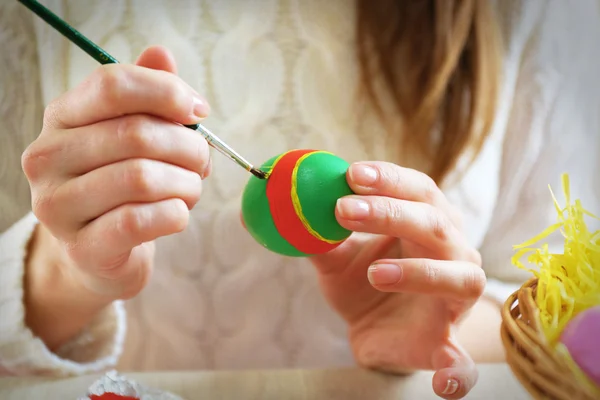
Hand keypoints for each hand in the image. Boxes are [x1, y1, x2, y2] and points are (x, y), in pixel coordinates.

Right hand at [21, 46, 210, 347]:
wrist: (100, 253)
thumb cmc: (123, 186)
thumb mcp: (132, 134)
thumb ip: (147, 93)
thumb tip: (161, 54)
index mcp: (63, 118)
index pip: (113, 84)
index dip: (167, 92)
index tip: (199, 111)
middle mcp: (48, 157)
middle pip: (137, 132)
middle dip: (188, 146)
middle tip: (202, 161)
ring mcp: (58, 205)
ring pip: (142, 177)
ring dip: (186, 183)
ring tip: (191, 189)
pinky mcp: (82, 248)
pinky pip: (140, 220)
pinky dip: (175, 213)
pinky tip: (178, 214)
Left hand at [311, 162, 485, 398]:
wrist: (379, 333)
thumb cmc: (363, 282)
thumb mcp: (335, 257)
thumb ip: (310, 233)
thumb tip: (260, 212)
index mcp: (428, 223)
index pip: (418, 190)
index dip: (388, 179)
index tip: (350, 173)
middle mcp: (453, 253)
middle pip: (436, 223)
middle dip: (390, 213)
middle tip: (342, 209)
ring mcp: (455, 300)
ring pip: (458, 278)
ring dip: (418, 271)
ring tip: (373, 272)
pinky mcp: (446, 344)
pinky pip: (462, 361)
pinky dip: (458, 370)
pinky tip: (444, 382)